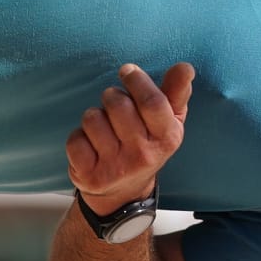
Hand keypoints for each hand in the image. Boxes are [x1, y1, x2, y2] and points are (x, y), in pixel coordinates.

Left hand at [65, 62, 195, 212]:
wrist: (124, 192)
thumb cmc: (147, 144)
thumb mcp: (168, 121)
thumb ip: (176, 92)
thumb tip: (185, 67)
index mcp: (167, 137)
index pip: (153, 102)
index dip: (137, 80)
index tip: (128, 71)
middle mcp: (144, 155)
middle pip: (118, 104)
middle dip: (112, 95)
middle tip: (115, 104)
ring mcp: (116, 168)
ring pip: (93, 118)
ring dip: (94, 116)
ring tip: (104, 128)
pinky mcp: (91, 176)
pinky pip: (76, 139)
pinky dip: (79, 136)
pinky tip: (91, 146)